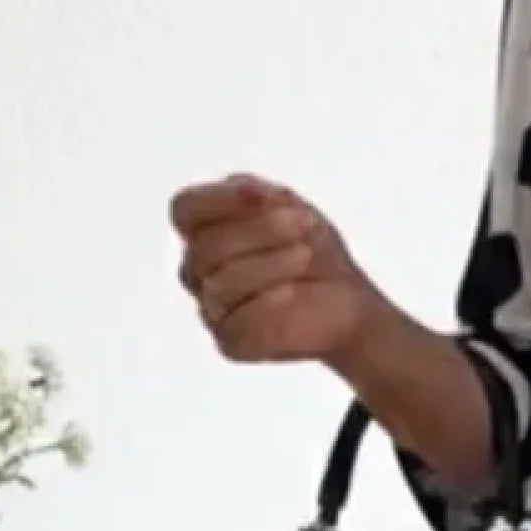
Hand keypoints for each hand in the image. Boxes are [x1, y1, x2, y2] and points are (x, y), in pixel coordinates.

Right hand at [169, 173, 384, 367]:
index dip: (218, 200)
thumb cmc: (311, 249)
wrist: (345, 297)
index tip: (265, 195)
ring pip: (220, 284)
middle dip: (259, 231)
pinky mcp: (231, 341)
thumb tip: (239, 189)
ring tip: (305, 255)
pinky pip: (236, 322)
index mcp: (203, 232)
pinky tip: (293, 293)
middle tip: (302, 223)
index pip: (185, 210)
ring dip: (270, 264)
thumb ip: (256, 193)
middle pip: (205, 246)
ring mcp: (211, 308)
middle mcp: (198, 271)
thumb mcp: (288, 206)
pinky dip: (268, 303)